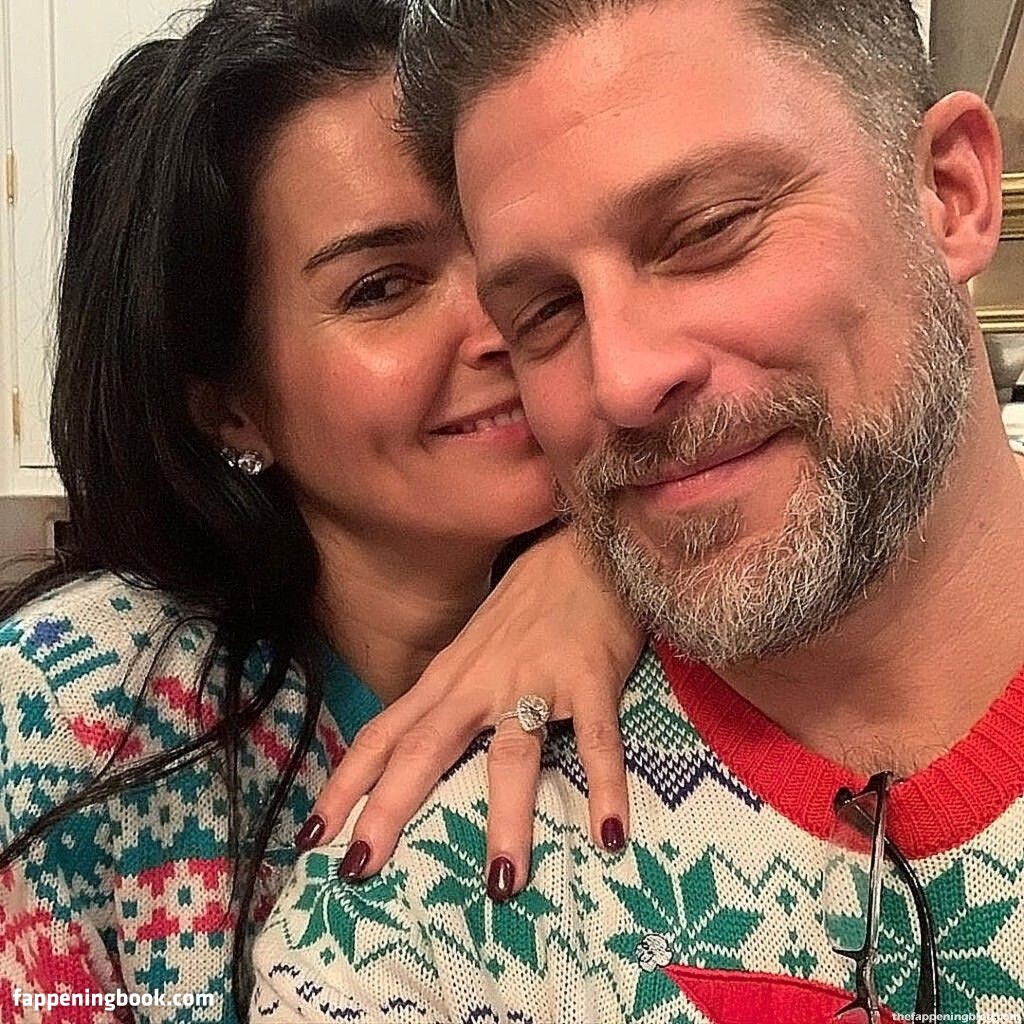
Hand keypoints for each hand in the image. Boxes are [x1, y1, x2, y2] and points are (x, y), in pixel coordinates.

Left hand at [298, 528, 642, 897]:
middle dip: (387, 809)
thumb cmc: (529, 607)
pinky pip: (596, 740)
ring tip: (502, 886)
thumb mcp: (474, 651)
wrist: (584, 550)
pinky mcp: (589, 677)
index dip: (346, 784)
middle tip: (358, 870)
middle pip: (423, 749)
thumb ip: (450, 700)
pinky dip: (603, 787)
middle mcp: (479, 682)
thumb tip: (419, 759)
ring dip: (506, 820)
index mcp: (448, 679)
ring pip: (511, 756)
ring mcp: (534, 679)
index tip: (311, 837)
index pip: (384, 735)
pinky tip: (608, 835)